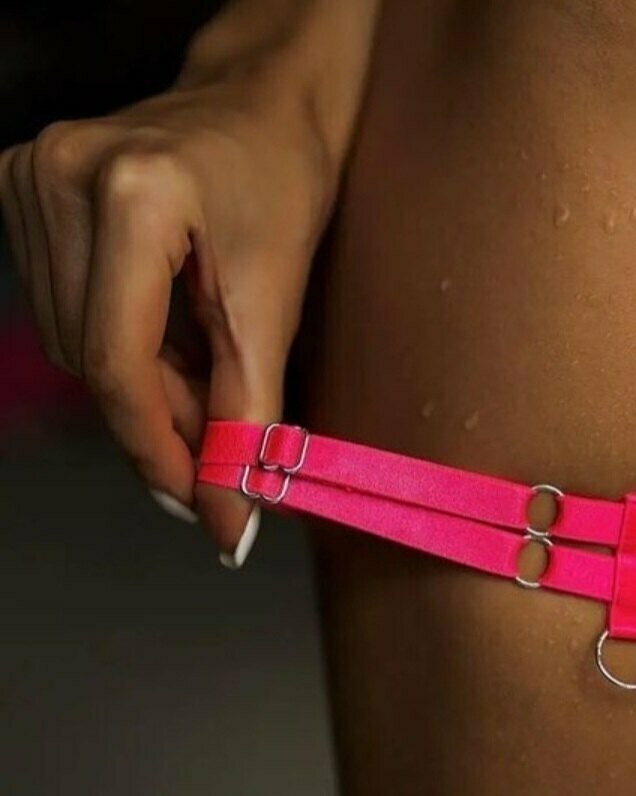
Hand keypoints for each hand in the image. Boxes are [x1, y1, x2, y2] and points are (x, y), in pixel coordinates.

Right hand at [0, 70, 337, 565]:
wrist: (261, 107)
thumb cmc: (283, 188)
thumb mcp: (279, 303)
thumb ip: (252, 417)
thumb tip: (231, 522)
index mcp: (137, 194)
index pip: (118, 360)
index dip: (158, 448)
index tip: (200, 503)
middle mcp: (63, 174)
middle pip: (93, 359)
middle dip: (163, 417)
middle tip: (224, 436)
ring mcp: (31, 174)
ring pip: (75, 344)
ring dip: (143, 384)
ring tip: (205, 370)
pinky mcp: (22, 183)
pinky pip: (65, 309)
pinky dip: (121, 345)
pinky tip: (168, 335)